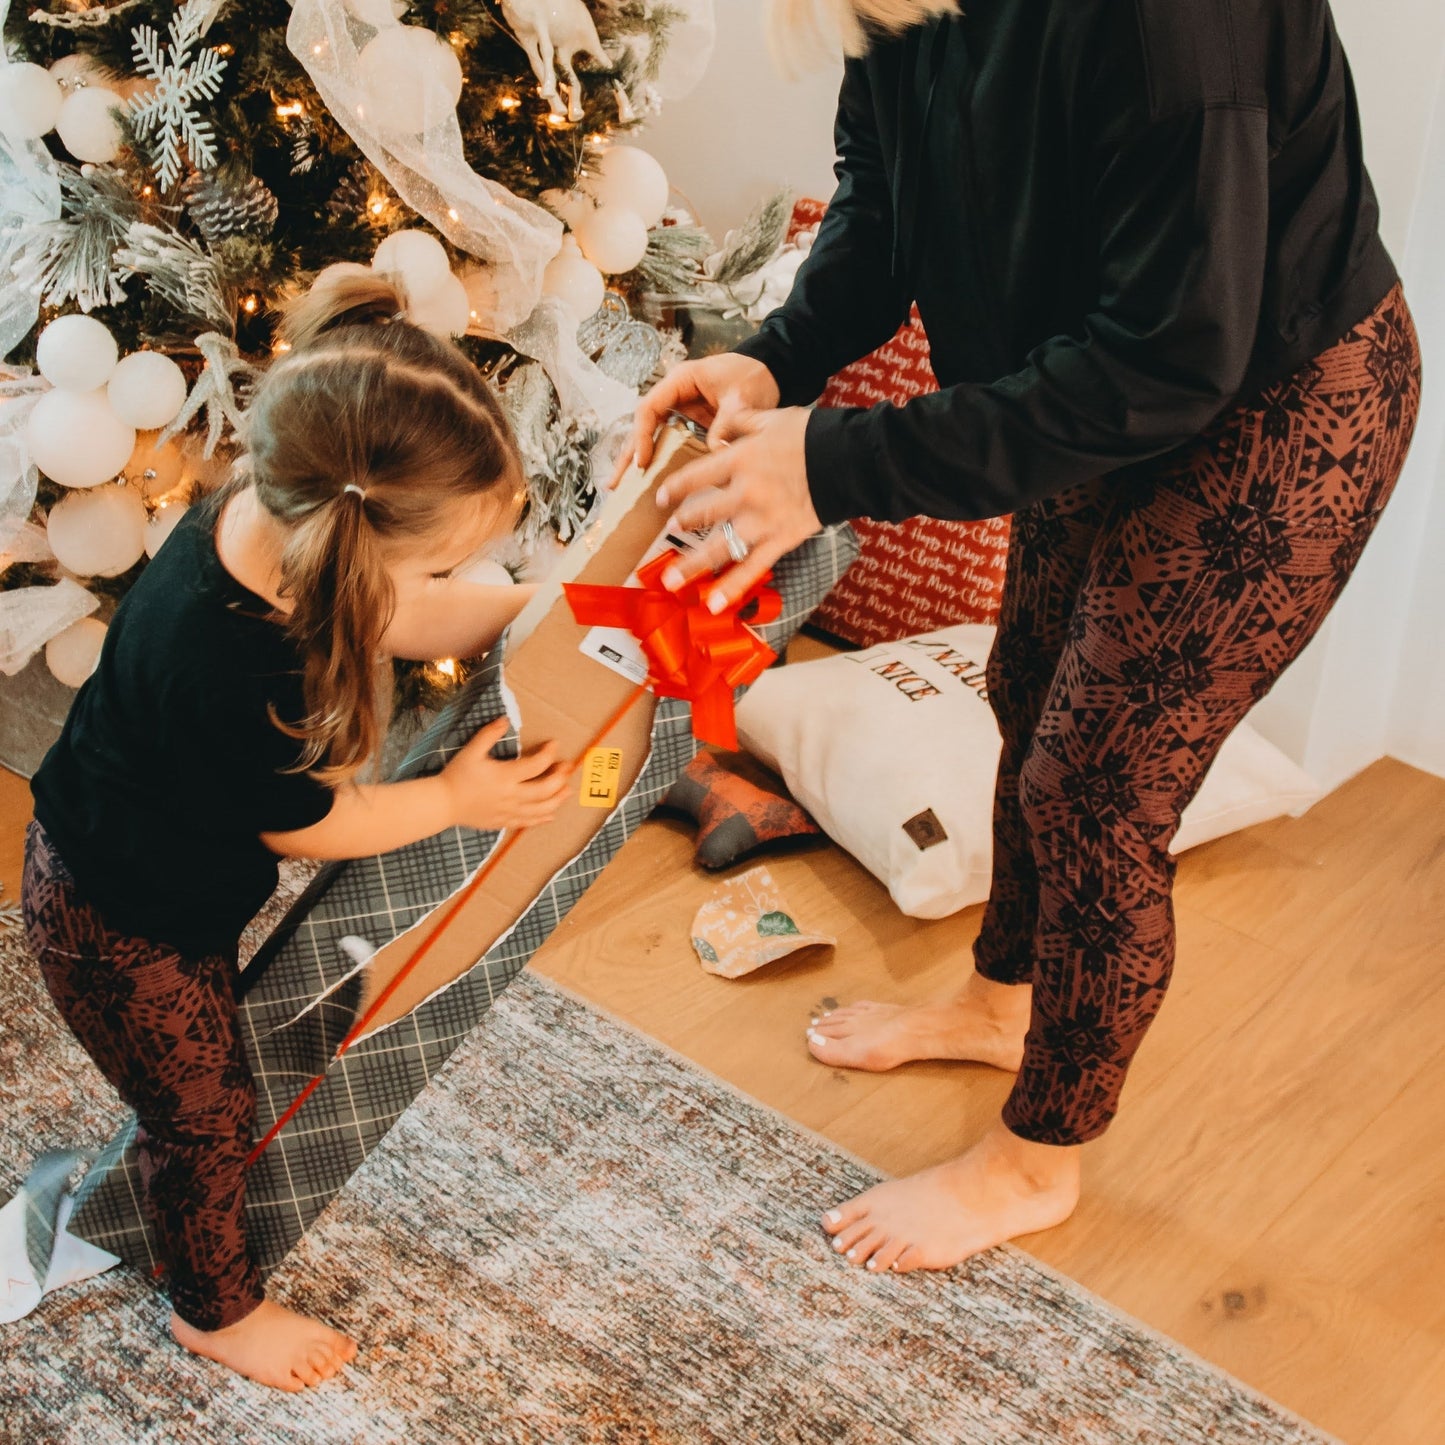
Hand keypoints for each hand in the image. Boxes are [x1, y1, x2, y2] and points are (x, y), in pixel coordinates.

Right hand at [441, 718, 569, 830]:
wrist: (443, 804)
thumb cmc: (456, 776)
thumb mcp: (471, 751)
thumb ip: (489, 734)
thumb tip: (505, 719)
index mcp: (505, 776)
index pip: (537, 764)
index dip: (549, 753)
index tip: (554, 744)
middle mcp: (511, 796)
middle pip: (546, 789)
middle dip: (560, 777)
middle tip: (567, 767)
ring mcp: (509, 811)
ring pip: (542, 809)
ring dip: (558, 799)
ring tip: (567, 791)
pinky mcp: (504, 822)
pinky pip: (528, 822)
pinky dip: (542, 818)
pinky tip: (551, 814)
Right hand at [608, 353, 780, 488]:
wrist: (770, 372)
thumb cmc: (753, 376)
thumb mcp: (741, 397)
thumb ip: (727, 421)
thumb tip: (714, 450)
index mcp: (680, 381)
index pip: (649, 408)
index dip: (642, 436)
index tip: (642, 461)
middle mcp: (674, 396)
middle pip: (642, 426)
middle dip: (628, 455)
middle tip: (615, 483)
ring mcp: (681, 411)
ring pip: (652, 437)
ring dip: (638, 462)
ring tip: (622, 489)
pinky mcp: (691, 426)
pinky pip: (670, 445)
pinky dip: (660, 463)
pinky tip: (652, 484)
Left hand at [652, 407, 821, 612]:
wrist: (849, 460)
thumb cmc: (812, 436)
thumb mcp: (771, 418)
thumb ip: (741, 420)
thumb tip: (723, 419)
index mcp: (739, 461)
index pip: (695, 476)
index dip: (674, 488)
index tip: (662, 497)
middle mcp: (744, 494)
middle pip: (704, 513)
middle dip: (684, 523)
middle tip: (671, 529)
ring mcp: (761, 521)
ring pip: (720, 547)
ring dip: (693, 565)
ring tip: (671, 580)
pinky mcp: (780, 541)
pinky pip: (752, 568)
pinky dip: (732, 588)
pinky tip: (714, 604)